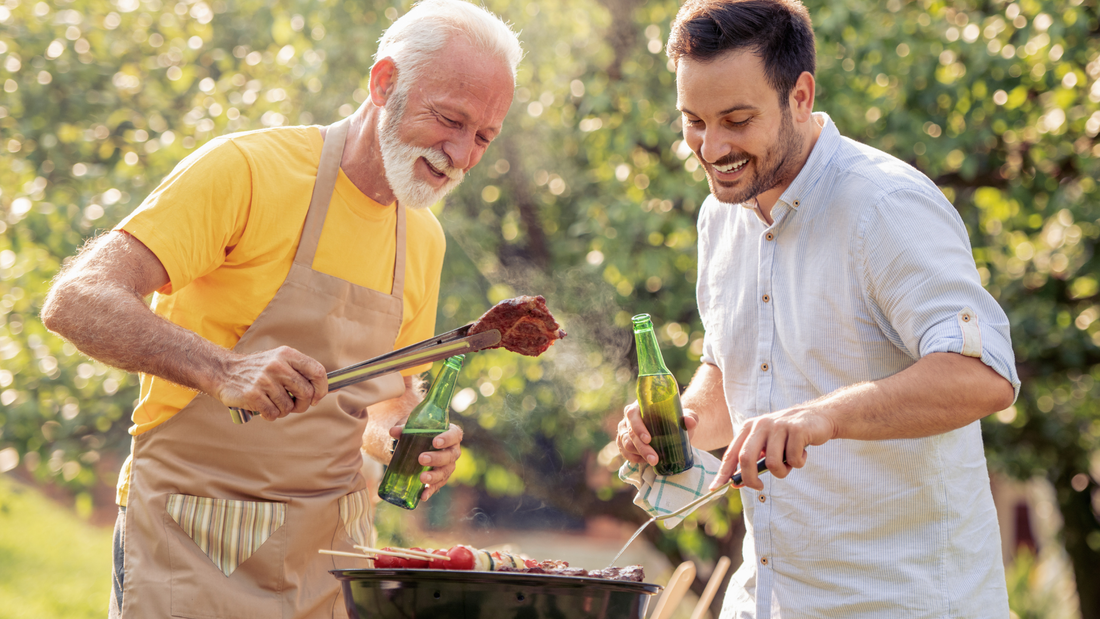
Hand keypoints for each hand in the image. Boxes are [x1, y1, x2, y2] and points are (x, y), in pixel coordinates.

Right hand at [214, 346, 327, 421]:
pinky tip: (263, 407)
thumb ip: (299, 371)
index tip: (316, 397)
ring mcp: (264, 380)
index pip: (317, 371)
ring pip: (289, 407)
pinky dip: (270, 415)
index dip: (321, 388)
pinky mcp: (253, 394)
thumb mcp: (279, 360)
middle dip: (302, 405)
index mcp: (287, 354)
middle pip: (306, 393)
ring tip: (272, 402)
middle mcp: (277, 365)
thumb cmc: (257, 369)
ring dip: (283, 410)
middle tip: (294, 405)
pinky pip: (273, 414)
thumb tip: (320, 391)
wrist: (224, 371)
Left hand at [388, 423, 463, 500]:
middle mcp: (453, 451)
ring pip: (445, 472)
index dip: (447, 439)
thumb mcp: (414, 428)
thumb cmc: (421, 433)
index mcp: (451, 434)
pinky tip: (422, 496)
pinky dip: (430, 491)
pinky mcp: (441, 479)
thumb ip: (404, 429)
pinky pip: (437, 486)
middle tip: (421, 458)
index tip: (435, 442)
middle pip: (450, 456)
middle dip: (437, 458)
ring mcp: (448, 466)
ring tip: (422, 478)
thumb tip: (393, 432)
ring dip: (434, 476)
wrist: (420, 445)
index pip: (454, 435)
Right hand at [616, 401, 698, 466]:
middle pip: (629, 433)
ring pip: (626, 444)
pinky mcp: (624, 440)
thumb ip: (690, 417)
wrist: (673, 427)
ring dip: (638, 454)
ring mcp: (625, 429)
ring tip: (653, 461)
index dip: (638, 428)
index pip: (632, 415)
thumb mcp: (685, 416)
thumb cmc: (677, 419)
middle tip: (654, 459)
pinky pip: (624, 451)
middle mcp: (629, 417)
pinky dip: (633, 458)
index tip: (648, 439)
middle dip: (642, 448)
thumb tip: (690, 422)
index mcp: (640, 406)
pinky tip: (644, 461)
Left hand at [710, 404, 835, 490]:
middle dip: (750, 479)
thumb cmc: (788, 436)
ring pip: (772, 463)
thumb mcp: (767, 443)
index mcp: (749, 428)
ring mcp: (779, 426)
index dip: (723, 472)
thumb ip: (752, 460)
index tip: (715, 488)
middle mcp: (761, 424)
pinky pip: (794, 459)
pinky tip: (803, 453)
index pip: (732, 453)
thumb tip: (736, 483)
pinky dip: (799, 463)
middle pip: (746, 458)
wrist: (818, 417)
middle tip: (758, 487)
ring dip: (782, 471)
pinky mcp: (797, 430)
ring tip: (790, 463)